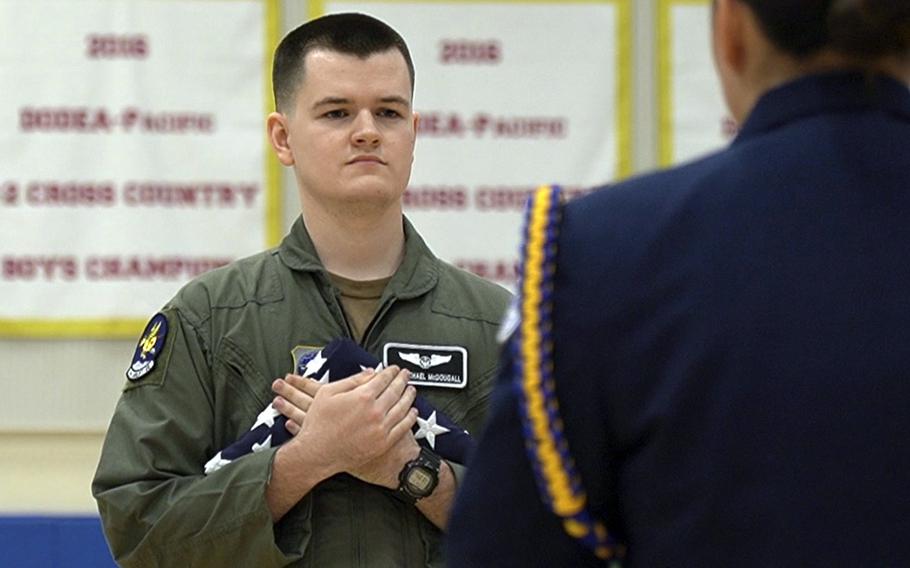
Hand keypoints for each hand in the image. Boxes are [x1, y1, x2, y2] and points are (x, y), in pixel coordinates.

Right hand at [278, 365, 418, 478]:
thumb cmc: (319, 425)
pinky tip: (412, 412)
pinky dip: (410, 418)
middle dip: (402, 380)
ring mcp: (380, 428)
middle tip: (405, 375)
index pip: (383, 378)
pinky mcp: (383, 443)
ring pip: (402, 407)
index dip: (391, 371)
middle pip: (395, 390)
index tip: (394, 369)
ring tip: (411, 390)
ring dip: (409, 396)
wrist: (317, 453)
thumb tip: (369, 373)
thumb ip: (352, 380)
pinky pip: (403, 427)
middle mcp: (374, 411)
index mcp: (362, 397)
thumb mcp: (327, 393)